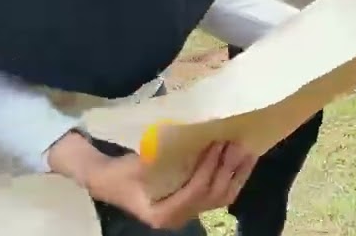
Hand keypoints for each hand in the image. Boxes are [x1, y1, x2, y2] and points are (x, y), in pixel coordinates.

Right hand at [85, 142, 255, 229]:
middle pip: (212, 195)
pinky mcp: (192, 204)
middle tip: (237, 143)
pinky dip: (233, 177)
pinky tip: (243, 160)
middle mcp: (178, 219)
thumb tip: (187, 136)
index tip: (217, 144)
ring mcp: (187, 213)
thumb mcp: (134, 166)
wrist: (107, 181)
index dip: (208, 168)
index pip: (194, 191)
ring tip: (248, 150)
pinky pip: (219, 194)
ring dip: (237, 173)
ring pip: (221, 197)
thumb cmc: (118, 173)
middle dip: (227, 169)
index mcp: (162, 214)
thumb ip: (157, 157)